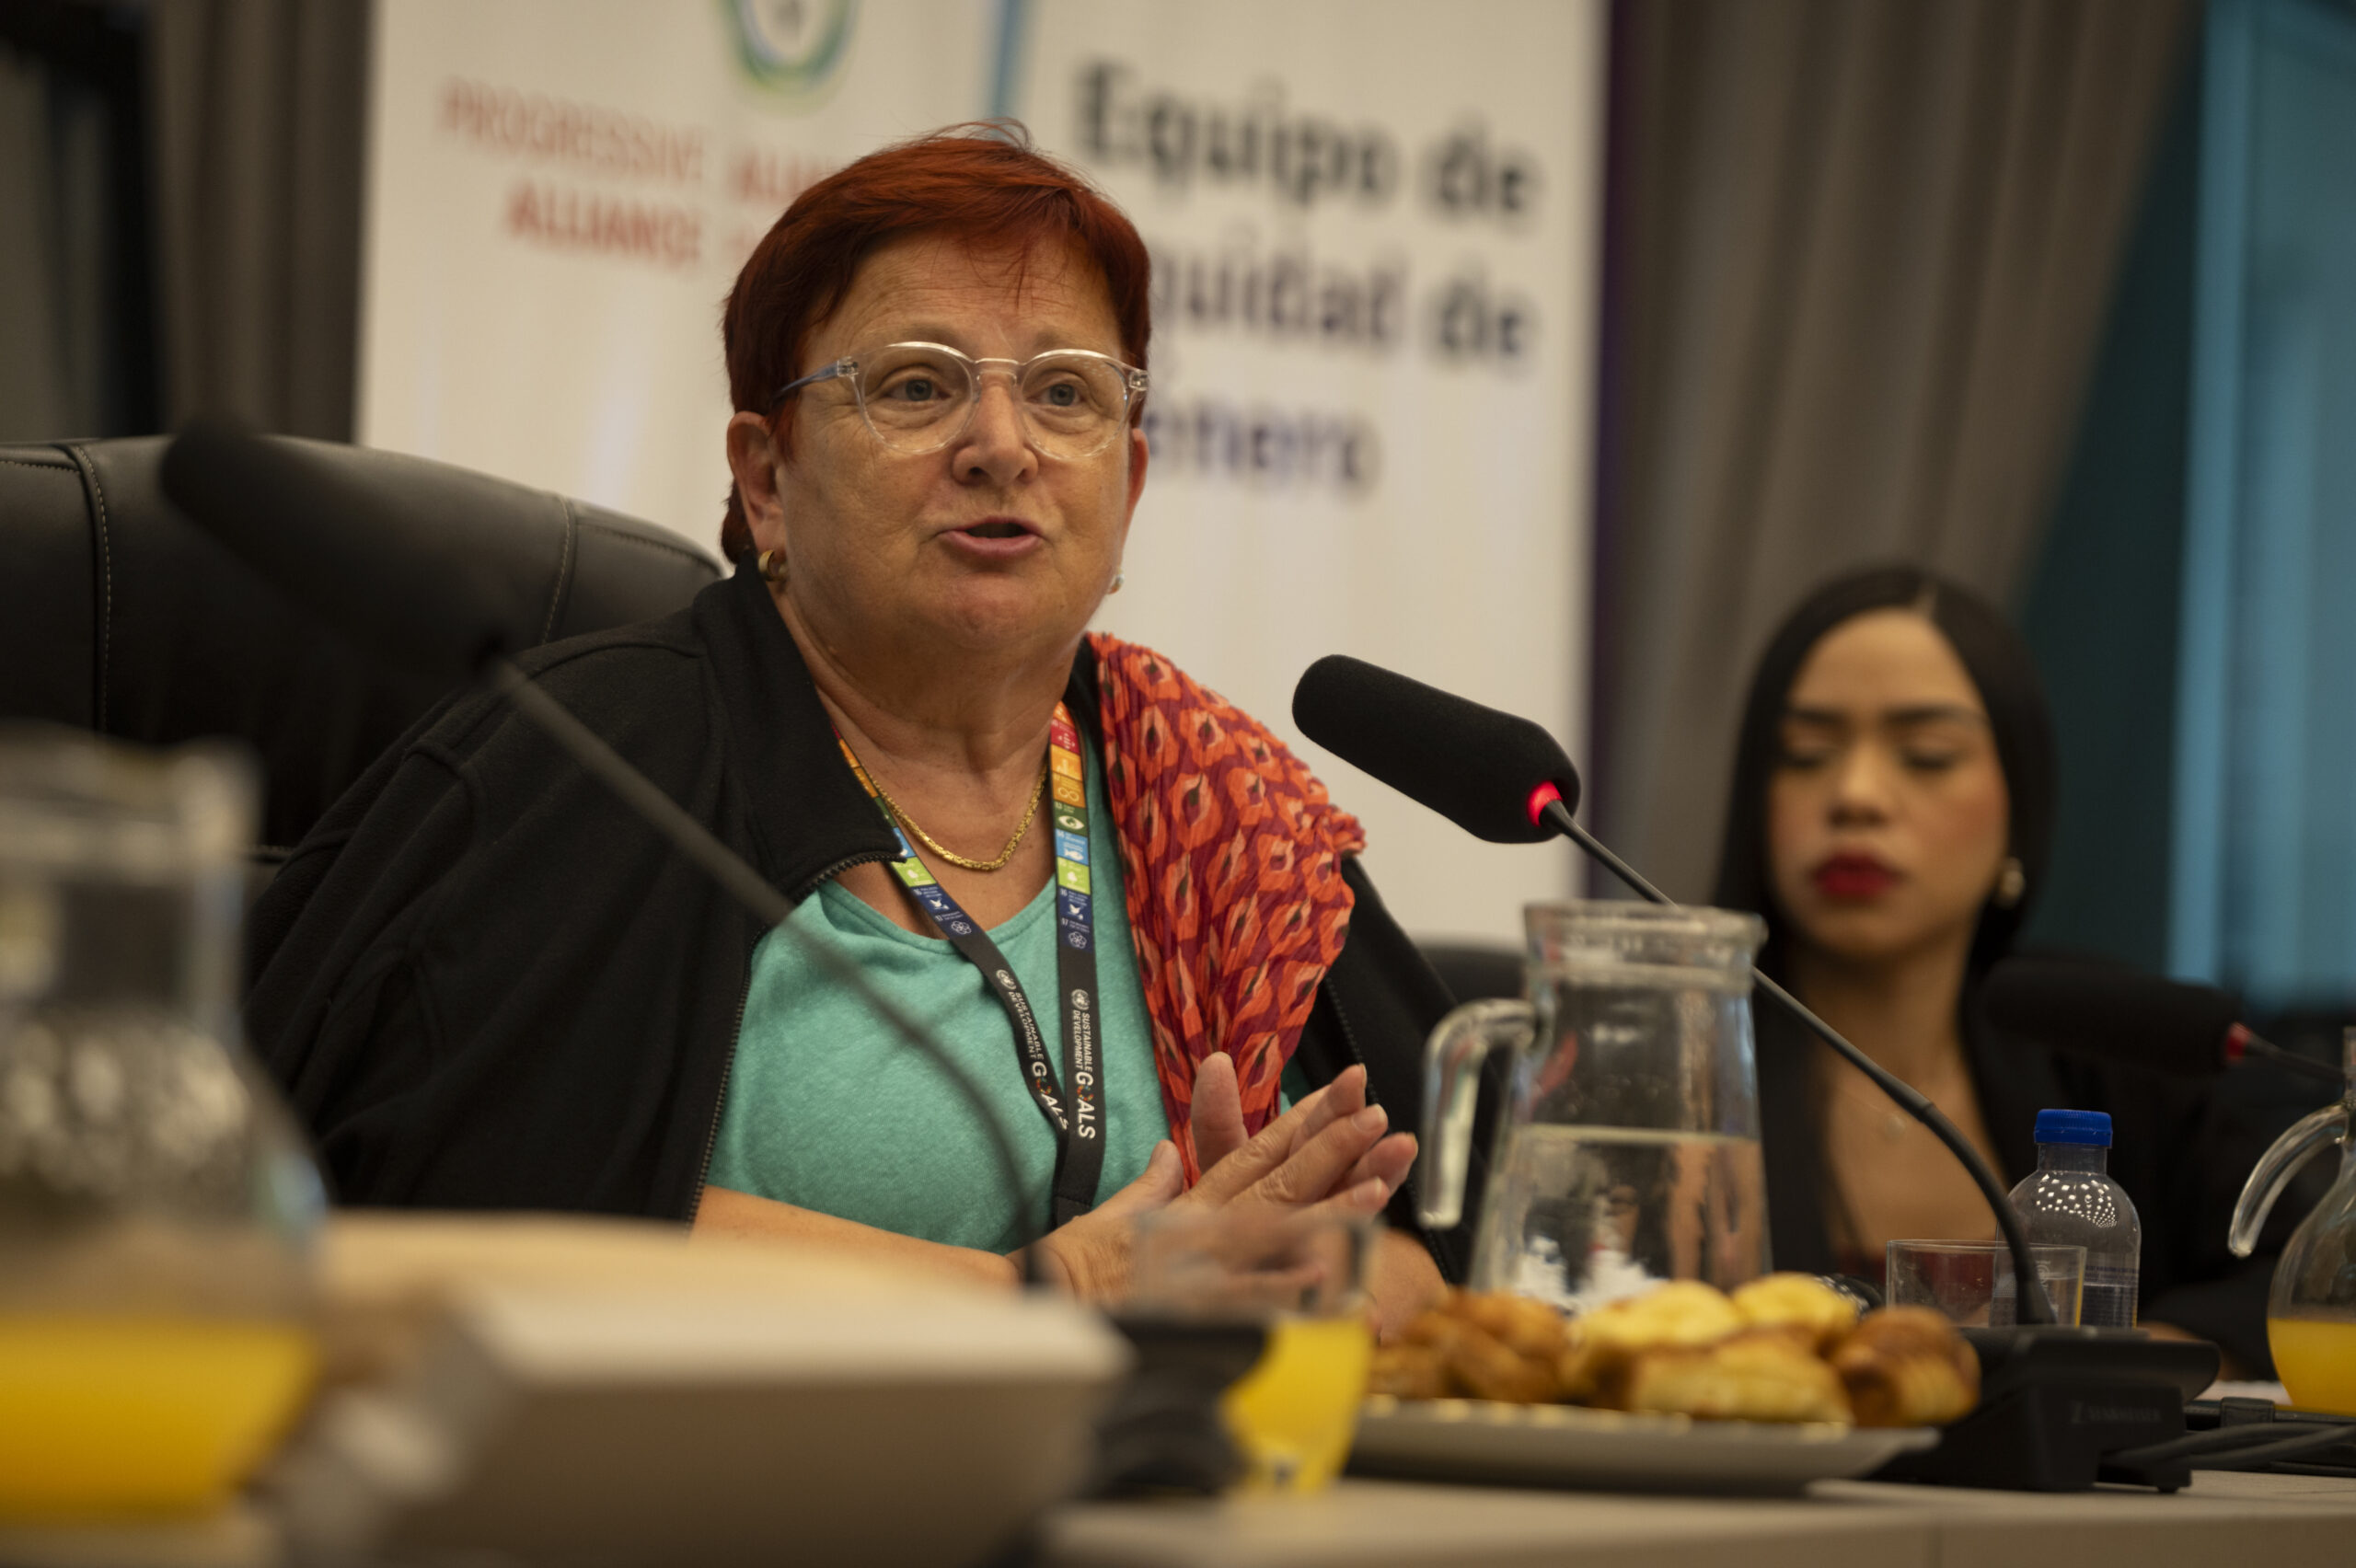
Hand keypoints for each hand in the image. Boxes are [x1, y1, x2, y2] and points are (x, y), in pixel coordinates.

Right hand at [1025, 1062, 1418, 1302]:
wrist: (1035, 1303)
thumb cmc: (1070, 1266)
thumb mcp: (1113, 1215)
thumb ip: (1150, 1184)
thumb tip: (1167, 1148)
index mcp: (1186, 1205)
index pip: (1251, 1154)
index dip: (1299, 1125)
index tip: (1340, 1099)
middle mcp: (1199, 1226)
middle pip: (1275, 1179)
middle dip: (1330, 1149)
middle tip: (1376, 1119)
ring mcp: (1199, 1267)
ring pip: (1275, 1231)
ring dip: (1327, 1209)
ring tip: (1376, 1188)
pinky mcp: (1190, 1310)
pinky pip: (1247, 1298)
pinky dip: (1287, 1284)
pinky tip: (1324, 1272)